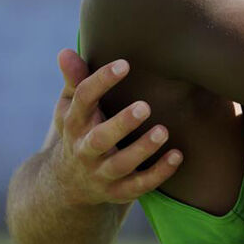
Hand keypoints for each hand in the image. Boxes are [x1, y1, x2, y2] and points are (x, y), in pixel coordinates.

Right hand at [47, 50, 180, 204]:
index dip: (101, 81)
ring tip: (163, 131)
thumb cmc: (79, 130)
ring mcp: (101, 173)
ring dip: (142, 150)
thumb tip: (66, 51)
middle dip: (121, 124)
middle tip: (145, 106)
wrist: (67, 184)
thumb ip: (75, 80)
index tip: (124, 64)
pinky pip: (138, 186)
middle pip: (100, 139)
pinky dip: (158, 173)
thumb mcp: (71, 107)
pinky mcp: (117, 192)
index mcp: (75, 123)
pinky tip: (177, 156)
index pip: (83, 100)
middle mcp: (85, 149)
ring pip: (121, 165)